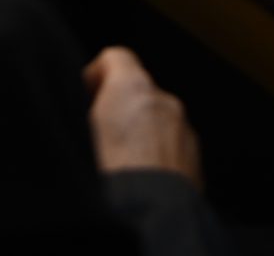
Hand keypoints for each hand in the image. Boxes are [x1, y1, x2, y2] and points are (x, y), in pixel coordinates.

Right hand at [83, 47, 202, 186]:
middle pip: (137, 92)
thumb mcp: (78, 132)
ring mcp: (184, 132)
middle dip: (118, 111)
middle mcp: (164, 103)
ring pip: (156, 122)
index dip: (95, 76)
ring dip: (139, 136)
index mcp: (132, 87)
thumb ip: (82, 113)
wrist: (151, 217)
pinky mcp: (195, 161)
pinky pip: (171, 148)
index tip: (83, 97)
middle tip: (96, 137)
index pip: (114, 57)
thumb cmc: (112, 178)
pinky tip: (138, 180)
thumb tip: (78, 114)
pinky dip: (156, 157)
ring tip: (117, 165)